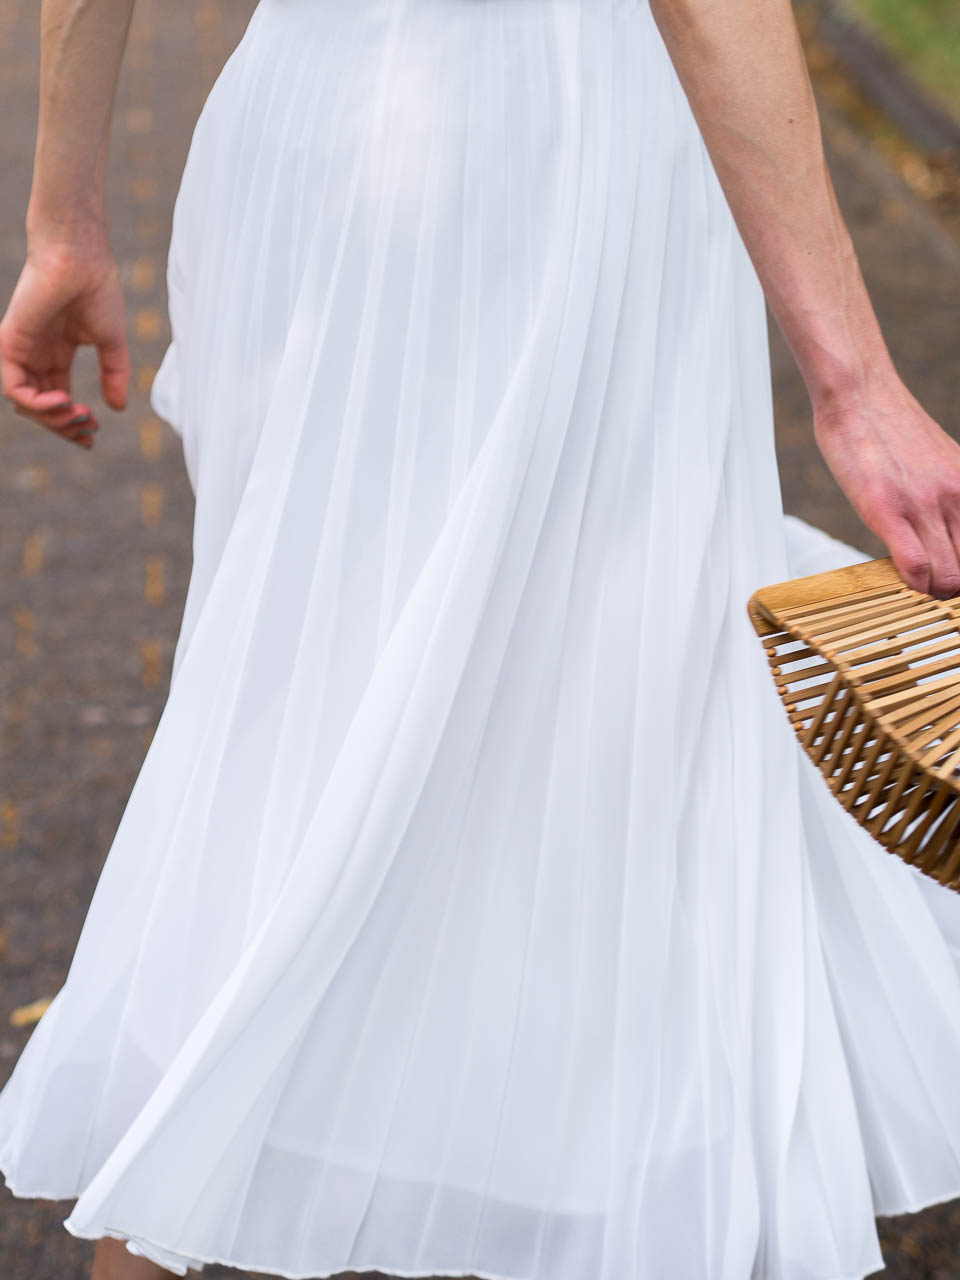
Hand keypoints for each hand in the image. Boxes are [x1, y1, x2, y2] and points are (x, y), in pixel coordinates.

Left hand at [0, 241, 129, 450]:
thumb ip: (114, 375)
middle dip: (65, 426)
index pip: (56, 399)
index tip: (94, 434)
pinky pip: (14, 387)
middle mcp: (35, 355)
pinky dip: (36, 403)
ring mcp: (21, 350)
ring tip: (78, 415)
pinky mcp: (10, 343)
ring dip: (53, 419)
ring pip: (25, 404)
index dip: (73, 422)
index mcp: (55, 353)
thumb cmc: (98, 289)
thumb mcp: (111, 344)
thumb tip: (118, 408)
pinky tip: (62, 402)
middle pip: (41, 407)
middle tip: (88, 428)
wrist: (82, 258)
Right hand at [814, 375, 959, 598]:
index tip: (952, 579)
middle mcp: (957, 497)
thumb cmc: (890, 429)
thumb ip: (949, 498)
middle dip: (952, 589)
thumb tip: (948, 533)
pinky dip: (912, 583)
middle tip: (932, 588)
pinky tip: (900, 579)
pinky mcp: (888, 509)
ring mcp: (925, 504)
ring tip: (916, 586)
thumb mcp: (940, 463)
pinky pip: (915, 564)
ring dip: (932, 592)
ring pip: (949, 576)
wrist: (860, 395)